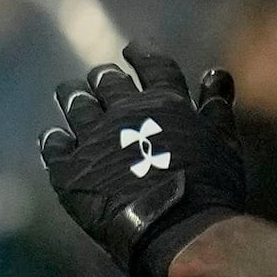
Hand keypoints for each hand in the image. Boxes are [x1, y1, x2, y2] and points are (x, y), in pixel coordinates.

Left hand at [41, 46, 255, 276]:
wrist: (175, 226)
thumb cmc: (209, 189)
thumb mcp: (223, 143)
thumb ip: (216, 106)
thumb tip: (215, 73)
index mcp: (165, 103)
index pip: (152, 67)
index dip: (142, 55)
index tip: (132, 49)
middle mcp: (125, 112)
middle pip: (107, 82)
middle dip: (103, 77)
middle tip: (99, 77)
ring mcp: (93, 138)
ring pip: (75, 104)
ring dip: (73, 96)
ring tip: (69, 93)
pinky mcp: (68, 169)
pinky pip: (53, 145)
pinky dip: (54, 138)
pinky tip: (53, 137)